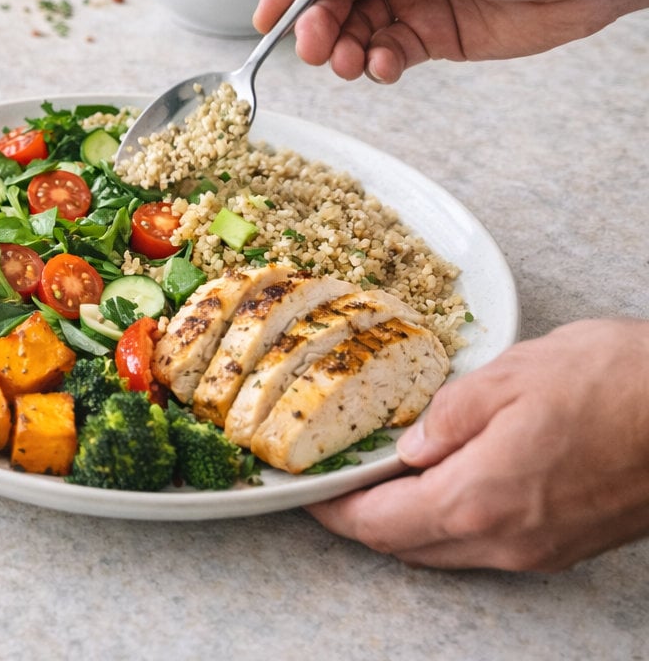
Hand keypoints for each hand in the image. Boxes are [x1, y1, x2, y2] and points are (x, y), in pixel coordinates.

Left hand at [305, 319, 648, 570]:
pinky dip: (453, 521)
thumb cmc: (619, 384)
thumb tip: (407, 447)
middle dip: (364, 519)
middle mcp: (506, 540)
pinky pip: (488, 547)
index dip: (333, 511)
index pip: (379, 525)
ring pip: (447, 552)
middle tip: (339, 481)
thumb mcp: (511, 375)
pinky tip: (449, 481)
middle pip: (407, 547)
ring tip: (387, 477)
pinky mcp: (567, 547)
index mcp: (480, 498)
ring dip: (409, 523)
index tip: (308, 490)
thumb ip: (445, 416)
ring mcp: (541, 551)